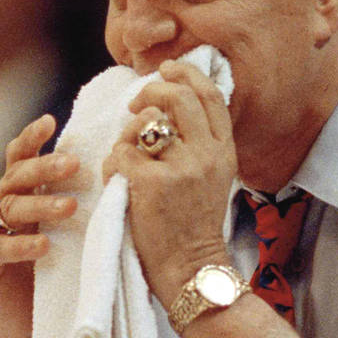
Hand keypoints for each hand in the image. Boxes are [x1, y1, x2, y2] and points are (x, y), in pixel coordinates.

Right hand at [0, 115, 79, 337]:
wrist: (32, 326)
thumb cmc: (60, 275)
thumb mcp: (74, 236)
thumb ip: (85, 209)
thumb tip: (126, 176)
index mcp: (21, 195)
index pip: (21, 159)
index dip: (32, 139)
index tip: (52, 122)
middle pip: (16, 178)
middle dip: (44, 168)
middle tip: (73, 164)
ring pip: (9, 209)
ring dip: (41, 205)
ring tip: (71, 207)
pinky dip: (20, 246)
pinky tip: (43, 246)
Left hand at [102, 59, 237, 306]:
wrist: (191, 269)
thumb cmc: (195, 227)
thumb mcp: (214, 179)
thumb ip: (201, 145)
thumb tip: (172, 107)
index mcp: (225, 151)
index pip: (210, 95)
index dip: (187, 75)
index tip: (168, 69)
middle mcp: (207, 154)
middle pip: (178, 97)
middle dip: (152, 91)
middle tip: (137, 103)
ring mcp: (180, 168)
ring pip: (145, 124)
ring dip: (128, 134)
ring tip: (126, 155)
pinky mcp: (151, 184)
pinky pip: (121, 154)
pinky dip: (112, 165)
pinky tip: (117, 183)